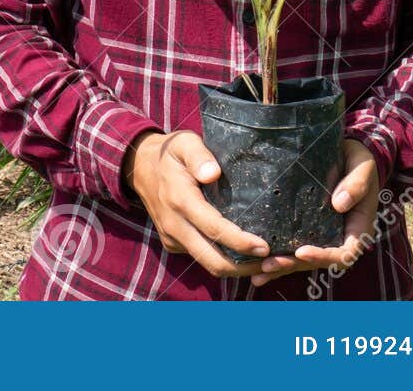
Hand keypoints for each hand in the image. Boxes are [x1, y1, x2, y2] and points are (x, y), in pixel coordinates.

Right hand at [123, 130, 270, 278]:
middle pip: (213, 260)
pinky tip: (242, 253)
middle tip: (273, 263)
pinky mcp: (172, 243)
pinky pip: (200, 257)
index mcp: (180, 200)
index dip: (240, 242)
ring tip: (265, 264)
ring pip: (208, 264)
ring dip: (237, 269)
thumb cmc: (170, 153)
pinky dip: (223, 260)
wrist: (138, 167)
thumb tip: (213, 172)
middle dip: (244, 267)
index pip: (214, 229)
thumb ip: (198, 156)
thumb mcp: (184, 143)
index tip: (265, 246)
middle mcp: (174, 225)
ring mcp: (172, 237)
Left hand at [249, 137, 380, 287]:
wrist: (348, 153)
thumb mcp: (363, 167)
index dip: (324, 256)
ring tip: (258, 274)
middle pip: (318, 261)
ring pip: (303, 259)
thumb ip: (356, 184)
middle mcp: (341, 237)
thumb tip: (338, 204)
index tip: (302, 251)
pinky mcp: (307, 229)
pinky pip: (293, 248)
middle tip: (268, 265)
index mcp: (358, 228)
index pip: (344, 253)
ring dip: (281, 268)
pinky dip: (277, 259)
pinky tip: (257, 268)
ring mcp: (323, 235)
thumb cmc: (359, 160)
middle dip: (293, 265)